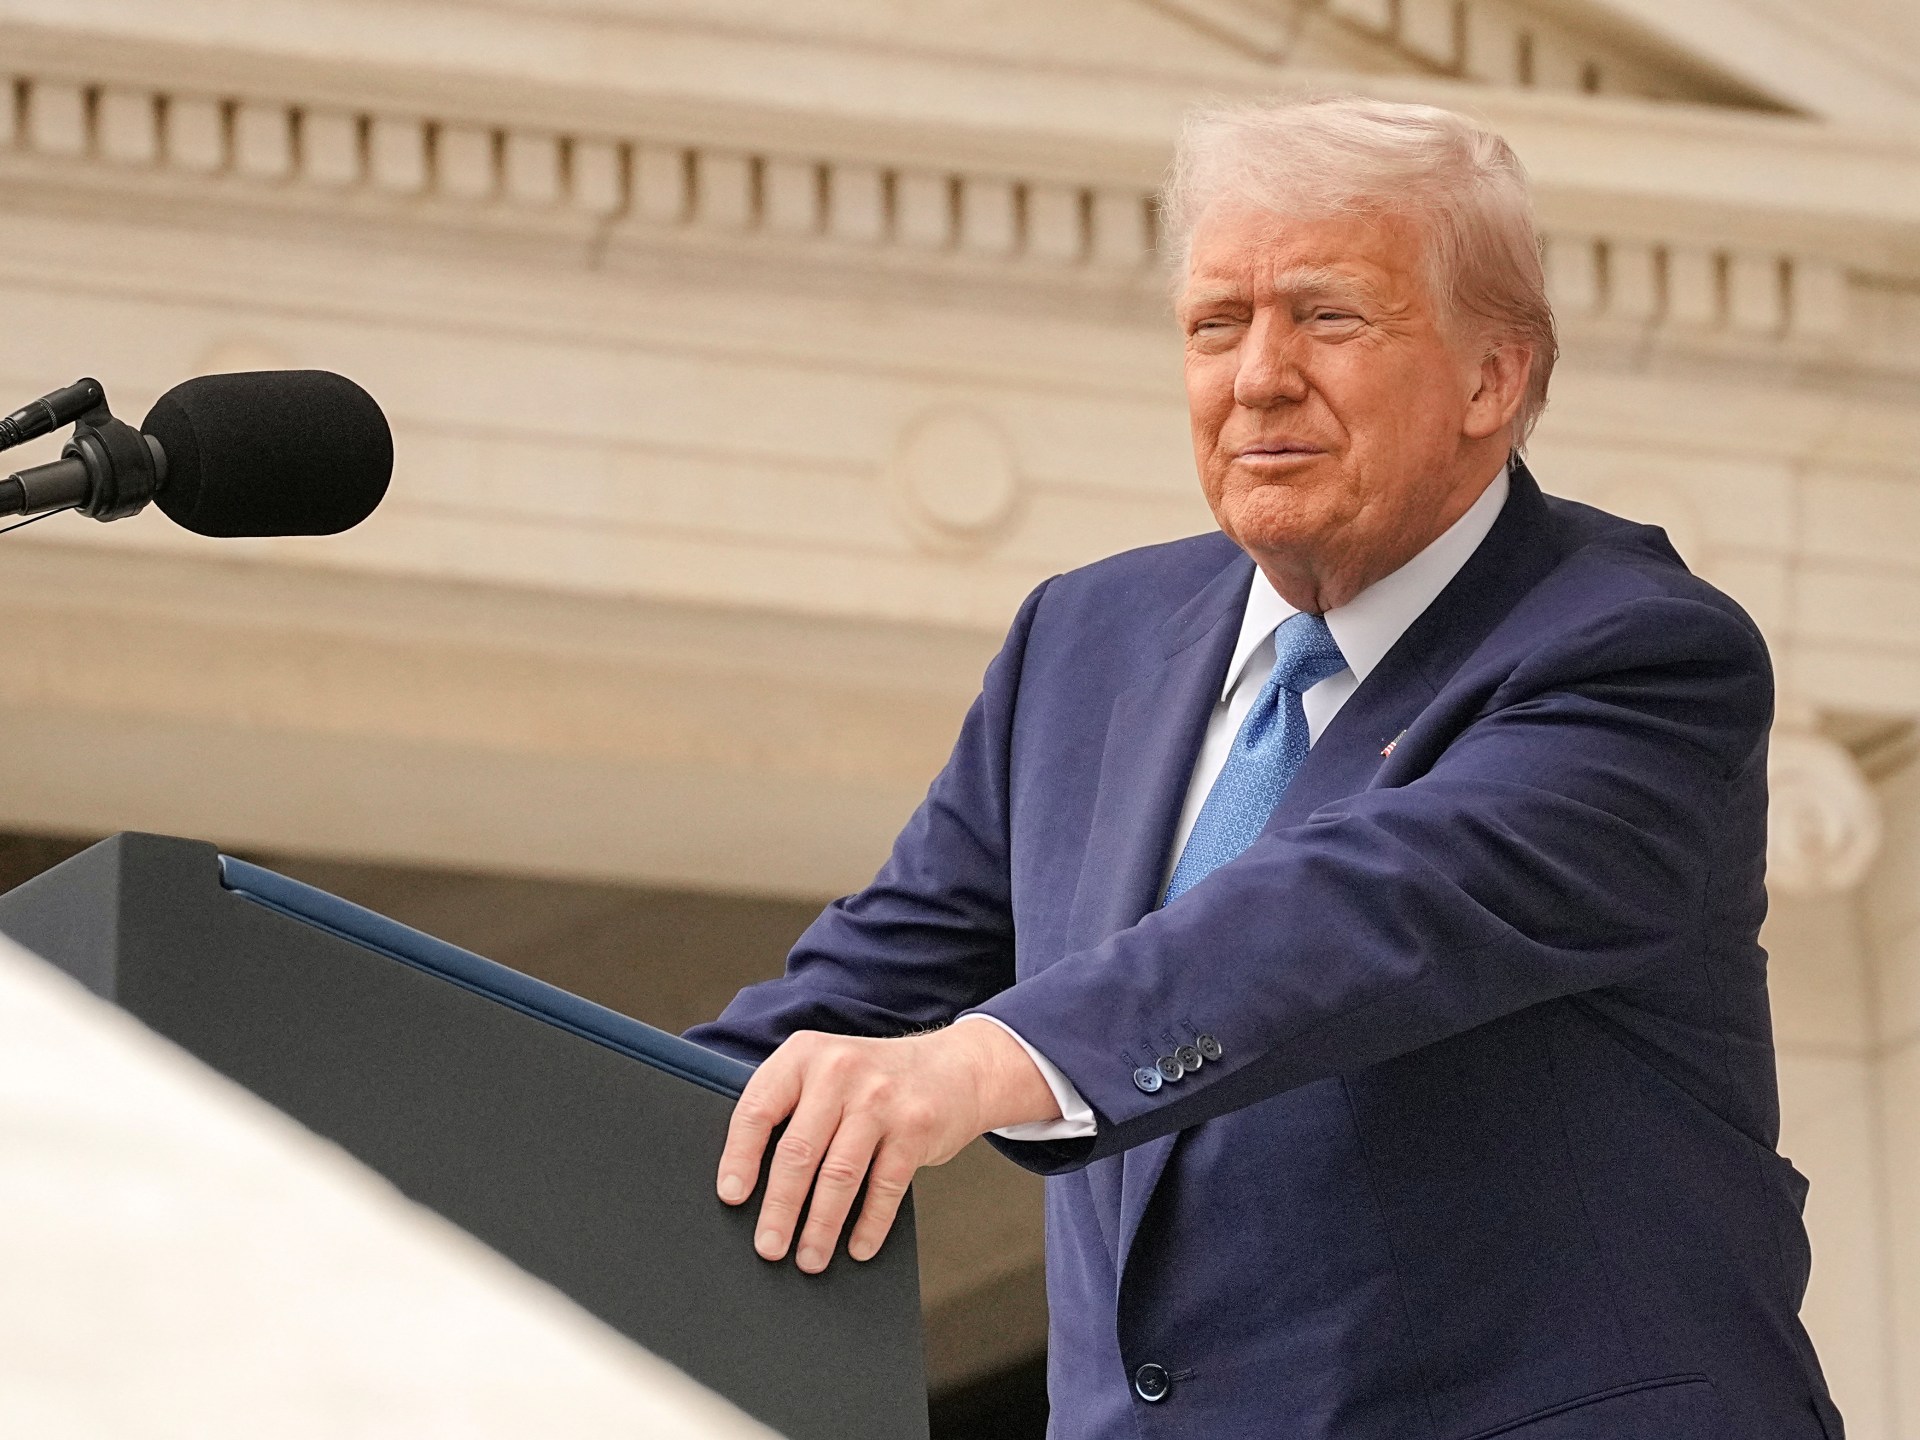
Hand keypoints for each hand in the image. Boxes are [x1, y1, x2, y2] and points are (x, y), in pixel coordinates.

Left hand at [716, 1021, 1059, 1272]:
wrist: (955, 1067)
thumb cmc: (874, 1080)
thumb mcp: (827, 1072)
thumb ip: (792, 1108)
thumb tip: (750, 1184)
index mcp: (804, 1054)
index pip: (758, 1110)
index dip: (739, 1158)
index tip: (731, 1198)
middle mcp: (840, 1071)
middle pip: (798, 1152)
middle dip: (780, 1209)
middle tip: (768, 1247)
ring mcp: (881, 1099)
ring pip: (839, 1175)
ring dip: (820, 1226)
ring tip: (809, 1258)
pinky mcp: (915, 1127)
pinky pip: (885, 1187)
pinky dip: (869, 1225)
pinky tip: (858, 1247)